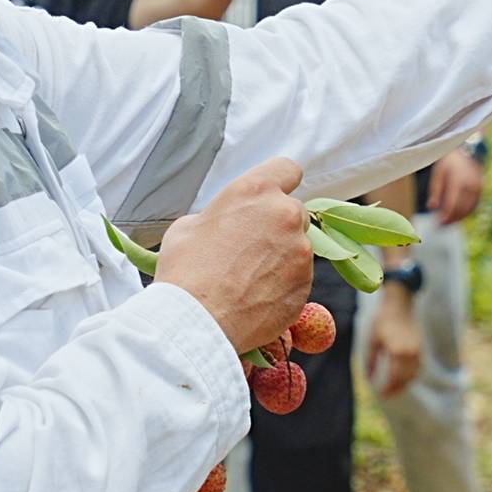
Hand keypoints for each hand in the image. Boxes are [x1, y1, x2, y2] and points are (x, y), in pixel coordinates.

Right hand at [156, 158, 313, 357]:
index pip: (287, 169)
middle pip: (294, 211)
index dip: (279, 183)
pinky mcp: (306, 285)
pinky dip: (283, 285)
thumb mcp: (188, 226)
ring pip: (298, 247)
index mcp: (255, 191)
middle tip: (250, 248)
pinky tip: (256, 297)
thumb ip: (221, 215)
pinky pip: (298, 278)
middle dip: (277, 226)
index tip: (271, 197)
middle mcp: (285, 215)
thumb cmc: (185, 272)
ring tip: (248, 279)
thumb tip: (229, 223)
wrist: (197, 322)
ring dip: (281, 257)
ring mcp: (300, 251)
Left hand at [367, 302, 424, 399]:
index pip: (393, 377)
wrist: (402, 302)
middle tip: (387, 395)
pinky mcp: (421, 346)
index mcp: (396, 351)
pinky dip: (411, 375)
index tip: (381, 395)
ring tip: (395, 389)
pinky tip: (404, 377)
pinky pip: (417, 366)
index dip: (387, 388)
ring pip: (413, 374)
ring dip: (405, 383)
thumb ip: (372, 359)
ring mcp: (417, 350)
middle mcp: (410, 353)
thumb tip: (370, 376)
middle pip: (405, 378)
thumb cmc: (384, 319)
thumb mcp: (373, 339)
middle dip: (396, 389)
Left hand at [427, 147, 485, 225]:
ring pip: (469, 210)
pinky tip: (457, 215)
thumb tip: (432, 208)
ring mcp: (478, 188)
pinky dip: (466, 213)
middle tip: (440, 227)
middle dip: (450, 220)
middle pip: (461, 210)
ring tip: (448, 223)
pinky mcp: (482, 188)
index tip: (437, 224)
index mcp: (458, 181)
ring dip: (458, 218)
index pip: (452, 205)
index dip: (445, 217)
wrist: (469, 147)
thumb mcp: (439, 172)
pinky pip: (474, 205)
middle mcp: (471, 186)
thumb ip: (435, 191)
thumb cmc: (451, 160)